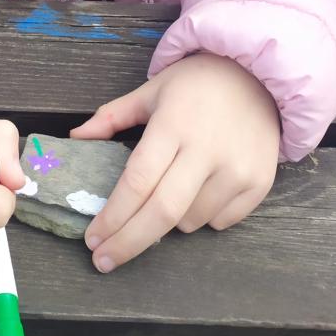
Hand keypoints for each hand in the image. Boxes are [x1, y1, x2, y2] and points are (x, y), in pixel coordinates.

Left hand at [70, 54, 279, 272]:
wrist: (259, 74)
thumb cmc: (197, 82)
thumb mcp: (151, 90)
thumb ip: (111, 116)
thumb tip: (76, 138)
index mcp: (173, 125)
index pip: (137, 181)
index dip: (112, 216)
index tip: (92, 239)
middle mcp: (206, 151)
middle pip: (162, 213)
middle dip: (128, 242)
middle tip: (104, 260)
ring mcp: (236, 169)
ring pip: (190, 221)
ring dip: (168, 222)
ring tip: (166, 195)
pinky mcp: (259, 183)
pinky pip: (221, 221)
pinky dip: (201, 217)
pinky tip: (198, 191)